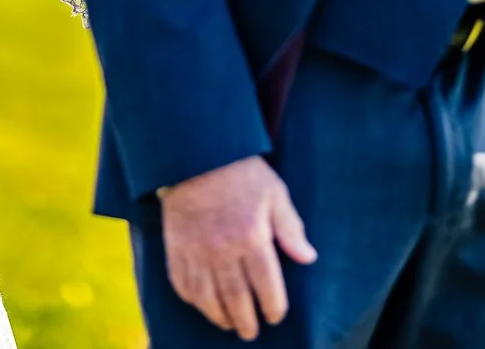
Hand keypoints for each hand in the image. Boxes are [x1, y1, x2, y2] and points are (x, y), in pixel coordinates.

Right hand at [158, 155, 316, 340]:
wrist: (194, 154)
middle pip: (236, 300)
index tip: (275, 316)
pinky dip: (193, 300)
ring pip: (208, 299)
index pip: (266, 286)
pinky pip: (182, 285)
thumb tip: (308, 258)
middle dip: (246, 321)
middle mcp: (223, 250)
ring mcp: (196, 252)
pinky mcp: (176, 249)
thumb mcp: (274, 193)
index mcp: (251, 238)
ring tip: (229, 324)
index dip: (273, 307)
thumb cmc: (241, 173)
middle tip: (251, 332)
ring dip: (220, 316)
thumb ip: (290, 228)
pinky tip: (203, 305)